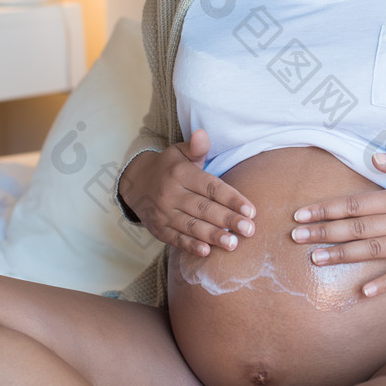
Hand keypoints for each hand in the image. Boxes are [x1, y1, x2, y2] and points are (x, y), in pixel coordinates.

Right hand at [119, 129, 255, 255]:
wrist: (135, 182)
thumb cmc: (168, 167)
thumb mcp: (180, 152)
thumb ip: (196, 147)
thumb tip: (203, 133)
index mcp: (180, 174)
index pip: (210, 187)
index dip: (231, 198)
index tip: (251, 210)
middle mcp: (171, 194)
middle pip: (203, 208)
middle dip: (228, 220)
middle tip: (249, 230)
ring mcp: (163, 213)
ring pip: (191, 226)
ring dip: (213, 236)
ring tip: (233, 244)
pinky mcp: (158, 229)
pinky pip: (175, 238)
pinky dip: (190, 246)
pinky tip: (206, 251)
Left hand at [290, 146, 385, 296]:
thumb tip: (374, 158)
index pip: (356, 203)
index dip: (327, 209)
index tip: (301, 213)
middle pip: (357, 229)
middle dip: (324, 233)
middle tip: (295, 237)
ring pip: (375, 252)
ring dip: (343, 256)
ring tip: (316, 259)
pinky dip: (385, 285)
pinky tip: (363, 294)